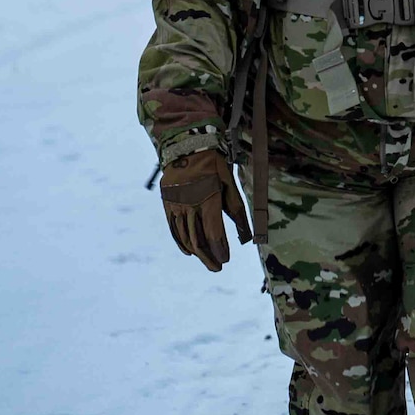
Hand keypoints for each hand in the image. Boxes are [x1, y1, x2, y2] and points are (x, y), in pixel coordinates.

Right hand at [160, 149, 251, 270]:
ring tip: (207, 261)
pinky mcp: (168, 204)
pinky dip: (181, 242)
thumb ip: (237, 209)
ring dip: (196, 252)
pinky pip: (173, 228)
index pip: (214, 232)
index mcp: (208, 199)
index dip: (220, 249)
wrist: (187, 146)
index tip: (226, 260)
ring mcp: (176, 205)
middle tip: (217, 267)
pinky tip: (189, 251)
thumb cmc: (215, 165)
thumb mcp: (230, 183)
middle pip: (198, 239)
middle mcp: (189, 204)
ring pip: (185, 236)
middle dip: (209, 256)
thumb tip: (247, 235)